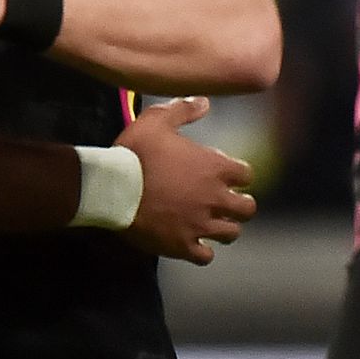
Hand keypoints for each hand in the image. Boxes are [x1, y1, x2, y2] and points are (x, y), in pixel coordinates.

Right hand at [117, 97, 256, 263]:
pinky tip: (194, 245)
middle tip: (226, 203)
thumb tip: (205, 102)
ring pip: (231, 234)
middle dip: (239, 205)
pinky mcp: (183, 246)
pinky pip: (205, 257)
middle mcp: (215, 198)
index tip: (226, 175)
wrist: (112, 188)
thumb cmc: (136, 152)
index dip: (237, 175)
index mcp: (215, 168)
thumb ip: (183, 110)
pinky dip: (202, 252)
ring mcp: (200, 225)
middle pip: (247, 208)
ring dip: (224, 228)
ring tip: (213, 225)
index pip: (246, 174)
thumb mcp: (157, 120)